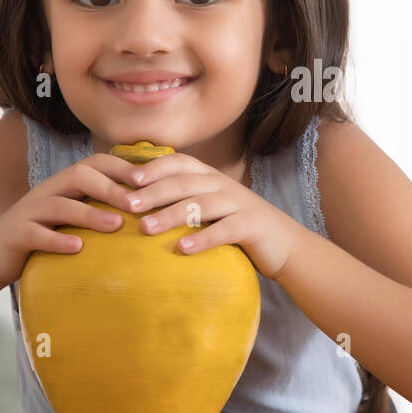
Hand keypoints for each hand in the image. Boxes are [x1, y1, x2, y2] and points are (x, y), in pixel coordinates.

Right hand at [0, 152, 139, 287]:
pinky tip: (78, 248)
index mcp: (65, 184)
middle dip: (111, 188)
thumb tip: (148, 209)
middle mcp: (48, 191)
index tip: (150, 181)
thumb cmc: (44, 235)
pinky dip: (57, 240)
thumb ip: (100, 207)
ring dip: (90, 214)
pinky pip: (36, 234)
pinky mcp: (16, 234)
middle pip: (80, 176)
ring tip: (116, 225)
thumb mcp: (72, 217)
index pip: (96, 163)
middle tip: (137, 205)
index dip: (123, 168)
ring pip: (60, 204)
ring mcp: (30, 211)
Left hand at [124, 151, 303, 280]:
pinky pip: (224, 230)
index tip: (127, 179)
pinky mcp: (251, 226)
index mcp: (210, 177)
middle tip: (128, 204)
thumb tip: (138, 203)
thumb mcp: (210, 207)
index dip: (153, 168)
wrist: (283, 243)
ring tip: (145, 228)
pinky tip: (183, 249)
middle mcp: (223, 185)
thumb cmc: (236, 226)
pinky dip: (203, 239)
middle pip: (184, 183)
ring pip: (200, 205)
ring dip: (170, 215)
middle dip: (153, 192)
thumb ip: (184, 200)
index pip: (179, 163)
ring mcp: (239, 204)